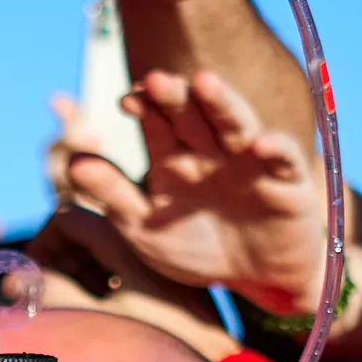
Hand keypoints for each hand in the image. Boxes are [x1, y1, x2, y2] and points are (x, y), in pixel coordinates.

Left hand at [63, 69, 326, 315]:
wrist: (258, 280)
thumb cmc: (198, 248)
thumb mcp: (147, 228)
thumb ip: (112, 196)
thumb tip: (73, 164)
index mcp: (175, 157)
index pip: (157, 122)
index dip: (143, 107)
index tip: (127, 99)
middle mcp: (211, 150)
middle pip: (192, 115)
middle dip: (175, 97)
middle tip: (157, 80)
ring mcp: (250, 161)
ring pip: (236, 124)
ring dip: (222, 104)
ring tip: (205, 83)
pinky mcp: (288, 180)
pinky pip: (284, 159)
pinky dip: (276, 149)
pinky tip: (262, 143)